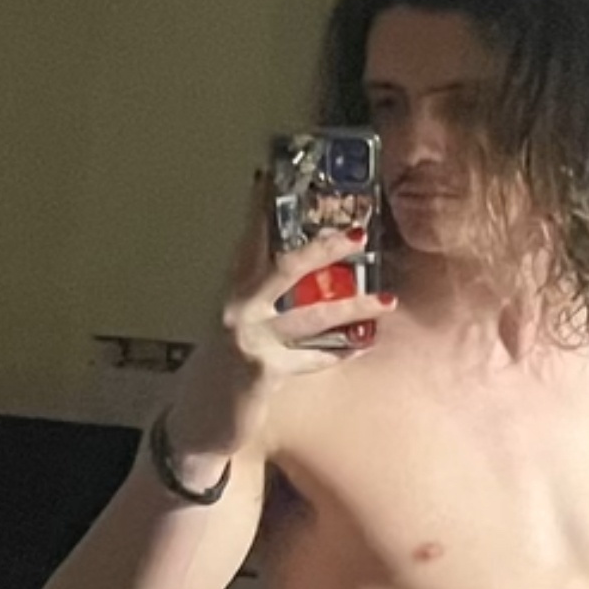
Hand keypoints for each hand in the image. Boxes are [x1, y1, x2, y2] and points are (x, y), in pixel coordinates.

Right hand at [170, 172, 397, 454]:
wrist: (200, 418)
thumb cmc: (228, 364)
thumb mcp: (245, 321)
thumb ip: (269, 294)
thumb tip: (310, 264)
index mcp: (233, 287)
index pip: (249, 236)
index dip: (261, 204)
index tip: (275, 171)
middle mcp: (237, 307)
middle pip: (281, 267)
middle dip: (321, 248)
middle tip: (358, 234)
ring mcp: (248, 339)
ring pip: (308, 316)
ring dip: (352, 307)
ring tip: (388, 300)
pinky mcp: (262, 371)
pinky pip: (311, 358)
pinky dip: (340, 352)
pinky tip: (364, 344)